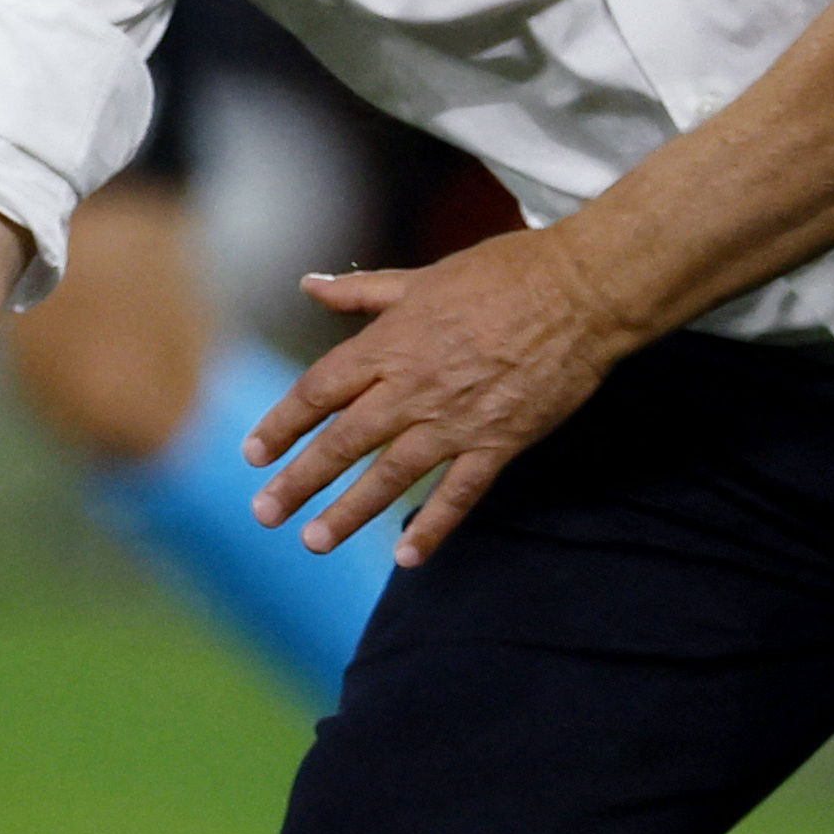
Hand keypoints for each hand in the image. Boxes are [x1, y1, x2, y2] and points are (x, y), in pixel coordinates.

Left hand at [253, 221, 638, 568]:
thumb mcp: (421, 278)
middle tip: (265, 513)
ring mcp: (456, 420)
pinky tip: (406, 559)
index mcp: (389, 344)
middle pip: (343, 441)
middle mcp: (413, 387)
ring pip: (390, 475)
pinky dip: (432, 527)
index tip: (253, 454)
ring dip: (348, 511)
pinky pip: (458, 494)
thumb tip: (309, 283)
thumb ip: (361, 292)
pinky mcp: (499, 443)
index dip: (282, 424)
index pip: (319, 391)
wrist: (581, 292)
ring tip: (314, 541)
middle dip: (299, 480)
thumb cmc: (503, 274)